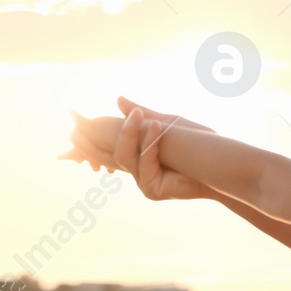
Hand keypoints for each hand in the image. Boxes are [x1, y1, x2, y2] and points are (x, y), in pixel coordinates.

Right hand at [59, 98, 217, 199]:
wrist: (220, 165)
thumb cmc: (199, 143)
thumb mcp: (167, 123)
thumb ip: (141, 114)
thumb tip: (118, 100)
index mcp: (138, 153)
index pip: (105, 145)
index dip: (87, 136)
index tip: (71, 120)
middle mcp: (137, 170)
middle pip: (104, 154)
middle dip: (91, 137)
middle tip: (79, 118)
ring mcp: (143, 181)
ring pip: (124, 157)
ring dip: (131, 133)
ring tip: (142, 115)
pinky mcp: (152, 189)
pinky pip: (143, 165)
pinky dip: (150, 145)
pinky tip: (157, 126)